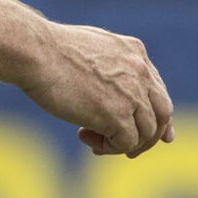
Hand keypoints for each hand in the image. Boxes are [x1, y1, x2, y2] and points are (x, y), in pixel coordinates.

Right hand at [18, 21, 174, 156]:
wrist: (34, 52)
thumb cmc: (46, 49)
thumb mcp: (88, 48)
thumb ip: (106, 64)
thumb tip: (107, 89)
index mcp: (134, 52)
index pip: (157, 89)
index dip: (155, 113)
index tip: (153, 134)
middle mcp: (140, 71)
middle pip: (163, 113)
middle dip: (150, 135)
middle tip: (130, 150)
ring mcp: (132, 93)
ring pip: (147, 132)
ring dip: (121, 143)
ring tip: (90, 139)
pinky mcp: (118, 114)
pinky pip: (127, 143)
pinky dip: (109, 147)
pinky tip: (84, 137)